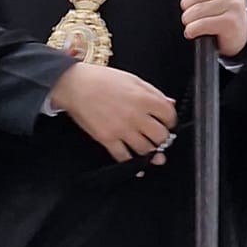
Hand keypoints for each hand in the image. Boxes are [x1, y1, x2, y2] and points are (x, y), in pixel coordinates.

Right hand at [48, 62, 178, 162]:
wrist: (75, 85)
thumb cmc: (101, 79)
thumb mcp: (132, 79)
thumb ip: (153, 92)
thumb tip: (168, 103)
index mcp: (144, 98)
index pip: (169, 115)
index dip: (171, 121)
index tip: (167, 122)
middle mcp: (135, 115)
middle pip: (161, 136)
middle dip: (163, 138)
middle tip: (160, 138)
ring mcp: (121, 129)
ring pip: (146, 150)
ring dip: (151, 152)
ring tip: (151, 150)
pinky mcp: (107, 139)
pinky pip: (124, 158)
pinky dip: (133, 165)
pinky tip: (138, 167)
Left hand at [174, 0, 246, 56]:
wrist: (239, 36)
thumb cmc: (224, 12)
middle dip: (187, 5)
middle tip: (192, 11)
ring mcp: (234, 5)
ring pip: (196, 10)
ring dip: (188, 19)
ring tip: (193, 22)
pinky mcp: (230, 23)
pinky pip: (200, 24)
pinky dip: (191, 30)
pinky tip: (194, 31)